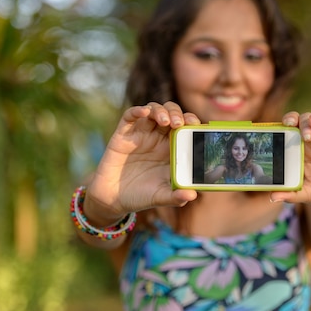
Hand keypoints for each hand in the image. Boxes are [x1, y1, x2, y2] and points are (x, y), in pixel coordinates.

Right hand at [83, 102, 200, 224]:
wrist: (113, 200)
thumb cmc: (141, 196)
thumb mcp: (160, 197)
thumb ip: (176, 197)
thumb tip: (192, 195)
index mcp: (171, 149)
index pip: (185, 127)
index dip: (191, 121)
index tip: (196, 125)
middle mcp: (158, 138)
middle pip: (171, 113)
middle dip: (177, 114)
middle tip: (179, 123)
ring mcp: (140, 134)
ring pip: (153, 110)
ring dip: (161, 111)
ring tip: (166, 121)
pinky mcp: (123, 134)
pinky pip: (130, 116)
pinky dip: (137, 110)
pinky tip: (144, 112)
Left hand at [270, 111, 310, 216]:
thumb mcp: (306, 195)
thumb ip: (291, 194)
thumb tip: (273, 197)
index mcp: (301, 151)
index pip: (291, 131)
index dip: (284, 124)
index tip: (278, 127)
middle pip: (304, 122)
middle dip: (297, 120)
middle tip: (291, 125)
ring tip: (310, 123)